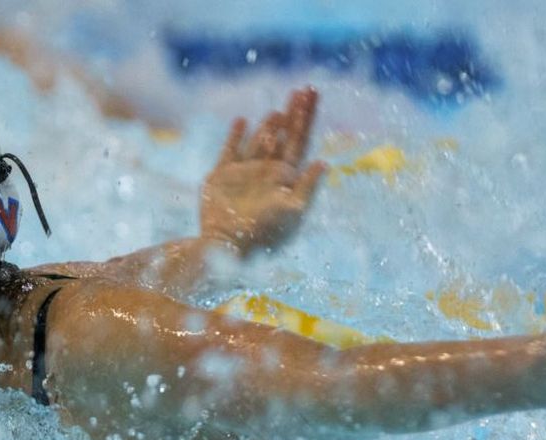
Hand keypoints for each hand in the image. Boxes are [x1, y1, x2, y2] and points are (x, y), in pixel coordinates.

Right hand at [199, 87, 326, 253]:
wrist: (225, 245)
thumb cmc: (263, 233)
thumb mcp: (292, 212)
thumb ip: (307, 187)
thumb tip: (323, 162)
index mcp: (286, 179)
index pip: (301, 141)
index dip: (307, 118)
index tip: (313, 94)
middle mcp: (267, 173)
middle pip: (284, 137)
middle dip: (294, 114)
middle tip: (302, 89)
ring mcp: (244, 173)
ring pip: (259, 141)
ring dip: (269, 125)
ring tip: (277, 112)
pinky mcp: (221, 177)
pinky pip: (230, 151)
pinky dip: (235, 136)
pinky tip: (242, 121)